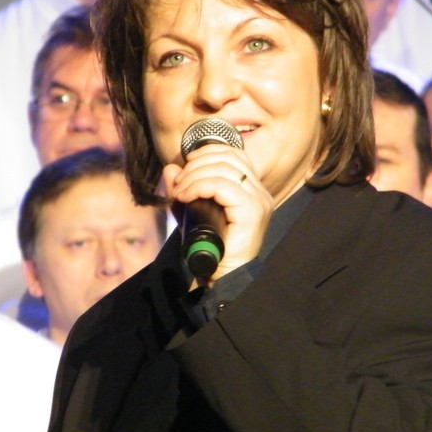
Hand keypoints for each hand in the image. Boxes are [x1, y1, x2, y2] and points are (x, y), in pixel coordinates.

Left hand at [163, 143, 273, 287]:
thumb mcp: (190, 213)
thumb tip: (171, 168)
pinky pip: (221, 186)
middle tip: (179, 184)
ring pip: (223, 169)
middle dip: (196, 165)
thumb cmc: (209, 249)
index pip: (233, 154)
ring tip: (179, 193)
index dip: (206, 153)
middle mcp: (260, 192)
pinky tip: (185, 196)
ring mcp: (259, 201)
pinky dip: (198, 186)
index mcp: (251, 189)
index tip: (185, 167)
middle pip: (227, 157)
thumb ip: (182, 190)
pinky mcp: (252, 211)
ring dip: (194, 176)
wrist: (221, 278)